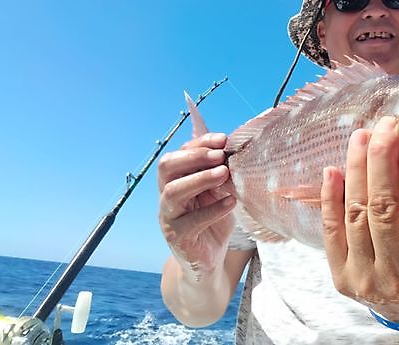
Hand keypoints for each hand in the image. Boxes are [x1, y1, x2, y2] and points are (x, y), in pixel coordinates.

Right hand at [158, 133, 235, 275]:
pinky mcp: (177, 237)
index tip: (223, 139)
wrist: (210, 259)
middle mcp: (166, 195)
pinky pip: (191, 221)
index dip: (200, 143)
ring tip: (224, 173)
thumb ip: (219, 172)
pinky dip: (213, 210)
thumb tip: (232, 146)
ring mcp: (168, 216)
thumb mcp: (218, 191)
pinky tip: (231, 203)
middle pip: (167, 167)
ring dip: (200, 179)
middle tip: (220, 155)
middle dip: (194, 156)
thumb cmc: (214, 219)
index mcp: (176, 179)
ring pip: (173, 191)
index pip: (180, 152)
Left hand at [321, 116, 398, 322]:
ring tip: (361, 137)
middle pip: (387, 211)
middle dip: (383, 162)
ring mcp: (366, 280)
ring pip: (358, 214)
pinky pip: (332, 231)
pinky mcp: (342, 278)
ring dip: (357, 170)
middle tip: (385, 127)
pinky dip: (331, 197)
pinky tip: (333, 169)